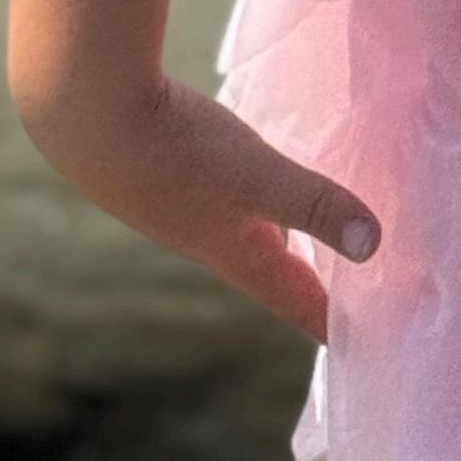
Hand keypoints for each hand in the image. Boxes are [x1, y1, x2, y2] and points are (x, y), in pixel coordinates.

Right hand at [21, 71, 376, 345]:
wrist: (86, 114)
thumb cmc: (174, 152)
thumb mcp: (257, 175)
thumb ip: (314, 203)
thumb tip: (374, 244)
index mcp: (239, 256)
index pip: (298, 303)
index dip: (335, 324)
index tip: (372, 346)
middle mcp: (214, 241)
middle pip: (275, 271)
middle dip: (314, 282)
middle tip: (356, 290)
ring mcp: (186, 207)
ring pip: (247, 231)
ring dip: (283, 238)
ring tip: (314, 236)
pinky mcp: (168, 171)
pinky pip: (226, 195)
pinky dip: (253, 197)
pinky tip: (255, 177)